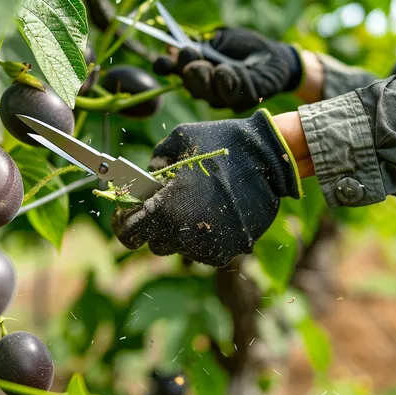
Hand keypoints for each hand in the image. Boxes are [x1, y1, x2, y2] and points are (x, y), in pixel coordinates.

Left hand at [111, 109, 302, 266]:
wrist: (270, 158)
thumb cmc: (220, 144)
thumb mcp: (177, 142)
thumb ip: (154, 165)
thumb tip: (146, 181)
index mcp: (165, 208)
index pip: (128, 233)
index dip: (125, 222)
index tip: (130, 213)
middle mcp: (183, 233)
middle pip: (154, 244)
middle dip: (156, 226)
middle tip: (168, 205)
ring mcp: (207, 246)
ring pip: (180, 249)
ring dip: (180, 232)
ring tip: (197, 206)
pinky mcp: (228, 251)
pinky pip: (203, 251)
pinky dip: (203, 238)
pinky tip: (214, 214)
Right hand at [154, 28, 303, 112]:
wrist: (274, 56)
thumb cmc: (245, 46)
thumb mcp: (220, 39)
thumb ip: (201, 44)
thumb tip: (172, 46)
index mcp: (195, 68)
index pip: (173, 71)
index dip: (165, 66)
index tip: (165, 56)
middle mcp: (205, 87)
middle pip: (190, 86)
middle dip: (189, 72)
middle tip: (190, 54)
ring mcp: (223, 97)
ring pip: (208, 94)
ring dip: (207, 79)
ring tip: (214, 66)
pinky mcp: (243, 102)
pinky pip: (232, 96)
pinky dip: (229, 81)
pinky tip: (228, 70)